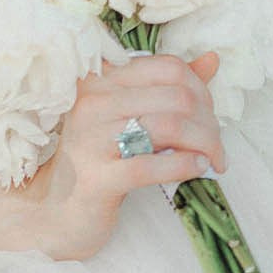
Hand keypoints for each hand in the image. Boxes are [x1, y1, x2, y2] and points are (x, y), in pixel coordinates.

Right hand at [23, 50, 224, 261]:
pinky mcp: (97, 178)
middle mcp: (92, 102)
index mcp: (101, 79)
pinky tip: (198, 169)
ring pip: (170, 127)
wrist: (56, 213)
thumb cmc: (98, 160)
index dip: (200, 89)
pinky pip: (152, 165)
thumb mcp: (129, 116)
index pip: (168, 67)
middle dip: (208, 121)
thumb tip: (212, 60)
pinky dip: (185, 165)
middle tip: (216, 146)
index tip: (209, 116)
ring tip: (213, 160)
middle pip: (176, 96)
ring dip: (204, 144)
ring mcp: (91, 139)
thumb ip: (169, 87)